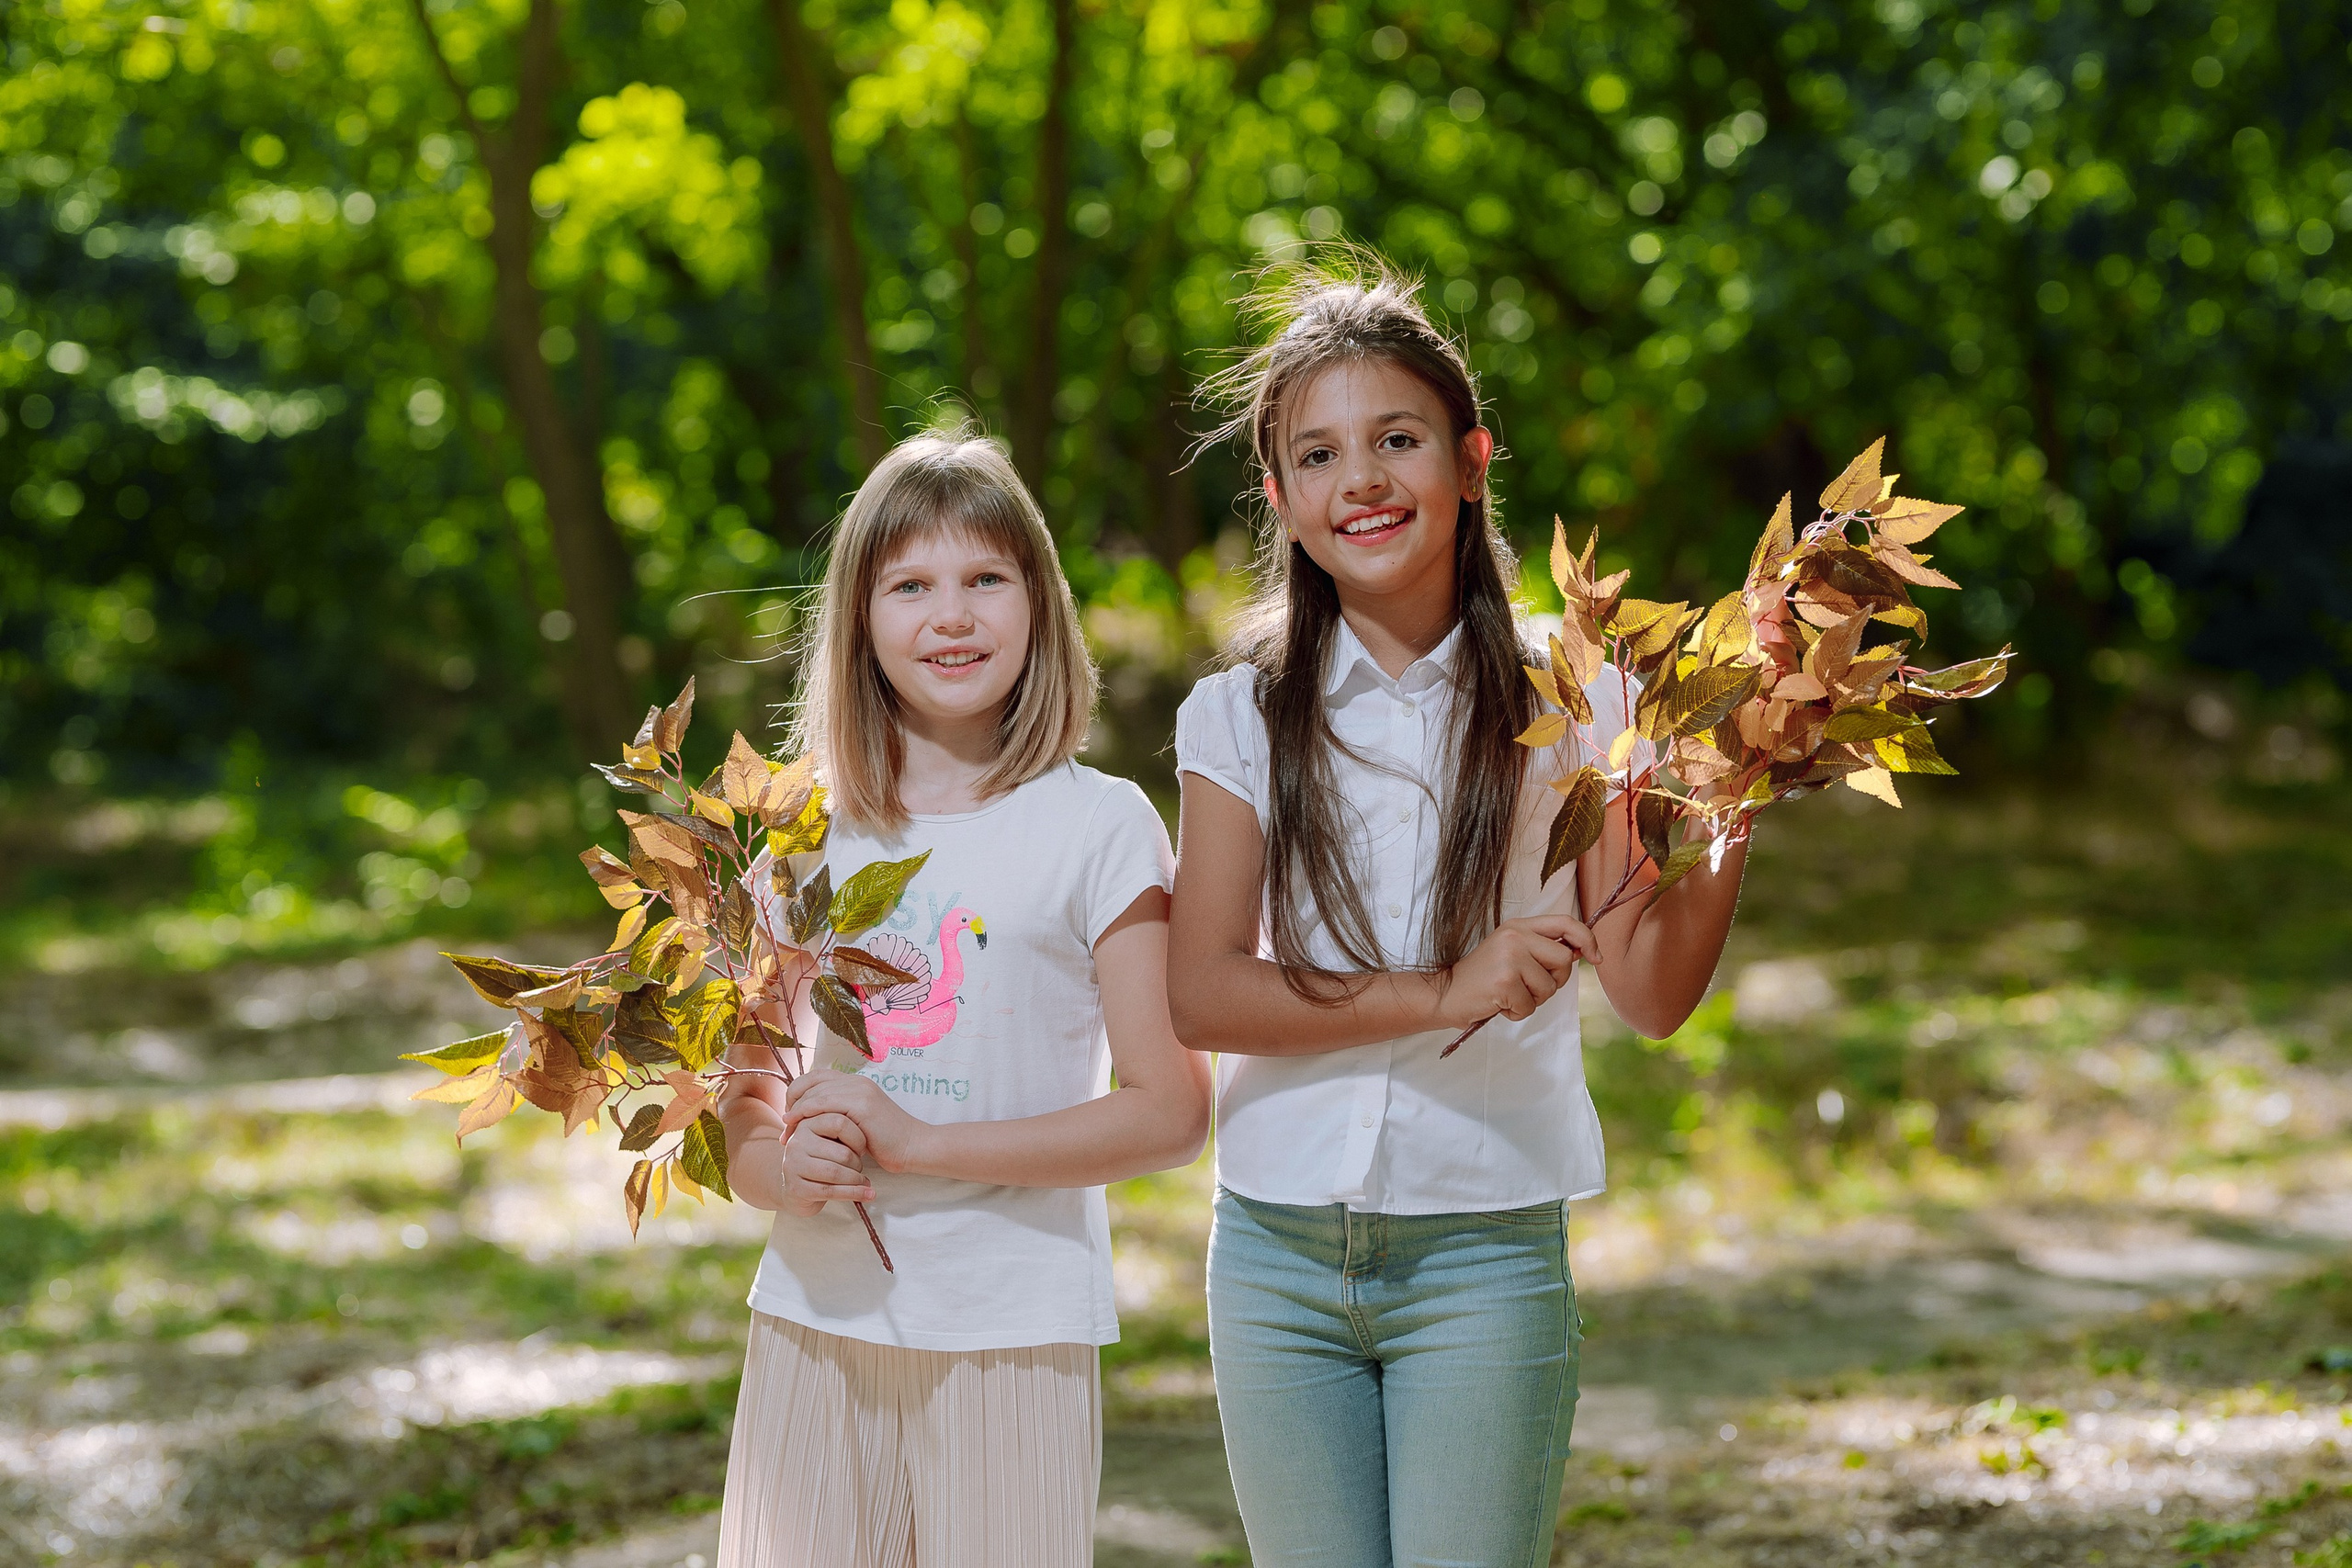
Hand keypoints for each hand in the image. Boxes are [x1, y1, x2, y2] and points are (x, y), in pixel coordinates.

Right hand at [781, 1111, 871, 1215]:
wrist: (796, 1189)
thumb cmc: (819, 1161)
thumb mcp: (827, 1140)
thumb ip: (842, 1129)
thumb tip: (871, 1124)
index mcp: (806, 1124)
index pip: (840, 1123)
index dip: (858, 1137)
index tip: (862, 1148)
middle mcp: (797, 1143)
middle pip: (842, 1153)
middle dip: (857, 1163)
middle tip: (860, 1168)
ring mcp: (793, 1166)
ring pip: (836, 1173)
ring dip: (856, 1180)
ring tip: (864, 1181)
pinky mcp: (796, 1189)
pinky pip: (831, 1191)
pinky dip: (853, 1194)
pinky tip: (867, 1195)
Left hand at [785, 1066, 930, 1176]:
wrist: (912, 1147)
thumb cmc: (886, 1141)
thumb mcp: (857, 1123)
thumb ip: (838, 1115)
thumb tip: (811, 1120)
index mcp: (857, 1082)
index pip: (817, 1076)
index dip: (798, 1091)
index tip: (790, 1114)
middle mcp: (857, 1081)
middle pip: (811, 1081)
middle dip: (792, 1102)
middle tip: (785, 1124)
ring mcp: (859, 1090)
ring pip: (815, 1092)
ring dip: (795, 1110)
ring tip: (787, 1130)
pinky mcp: (861, 1104)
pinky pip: (823, 1103)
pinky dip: (805, 1112)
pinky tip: (795, 1123)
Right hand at [1437, 915, 1596, 1028]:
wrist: (1446, 994)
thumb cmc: (1483, 978)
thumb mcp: (1512, 953)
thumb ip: (1542, 948)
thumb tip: (1579, 952)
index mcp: (1519, 925)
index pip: (1565, 923)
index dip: (1587, 939)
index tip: (1596, 957)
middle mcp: (1515, 936)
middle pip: (1563, 961)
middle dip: (1553, 981)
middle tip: (1528, 986)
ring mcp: (1509, 958)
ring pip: (1549, 987)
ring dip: (1533, 1000)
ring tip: (1509, 994)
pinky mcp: (1504, 982)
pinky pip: (1530, 1005)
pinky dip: (1517, 1012)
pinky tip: (1500, 1004)